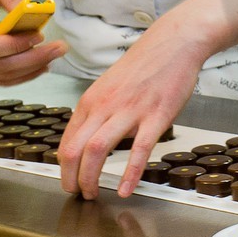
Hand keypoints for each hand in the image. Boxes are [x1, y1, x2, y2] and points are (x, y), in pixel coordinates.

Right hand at [0, 0, 66, 85]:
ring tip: (53, 55)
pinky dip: (22, 75)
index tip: (39, 35)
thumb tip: (34, 12)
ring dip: (32, 69)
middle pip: (0, 66)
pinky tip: (39, 66)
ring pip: (2, 76)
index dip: (16, 46)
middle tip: (60, 48)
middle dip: (35, 59)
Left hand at [57, 21, 205, 199]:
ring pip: (98, 150)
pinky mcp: (156, 116)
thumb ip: (98, 112)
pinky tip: (126, 189)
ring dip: (91, 178)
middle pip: (75, 150)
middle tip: (77, 193)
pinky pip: (139, 150)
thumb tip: (90, 138)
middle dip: (71, 178)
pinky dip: (130, 174)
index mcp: (91, 101)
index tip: (69, 180)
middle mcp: (105, 106)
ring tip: (94, 193)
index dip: (64, 167)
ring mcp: (130, 111)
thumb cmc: (145, 65)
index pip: (67, 141)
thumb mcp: (109, 86)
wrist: (173, 43)